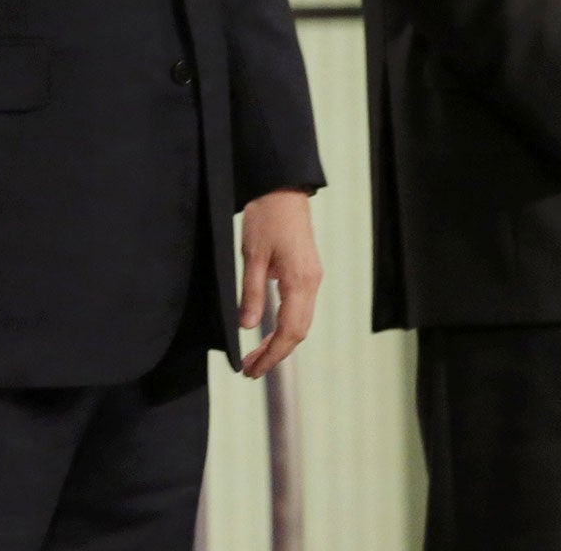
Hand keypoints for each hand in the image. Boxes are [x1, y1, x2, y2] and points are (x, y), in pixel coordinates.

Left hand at [239, 189, 320, 379]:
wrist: (282, 190)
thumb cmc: (266, 218)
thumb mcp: (252, 256)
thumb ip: (252, 293)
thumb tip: (248, 327)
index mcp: (300, 281)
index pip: (290, 331)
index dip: (272, 354)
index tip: (253, 370)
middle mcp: (312, 284)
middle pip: (298, 332)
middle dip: (275, 354)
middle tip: (251, 370)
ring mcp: (312, 278)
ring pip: (300, 322)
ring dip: (280, 342)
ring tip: (256, 356)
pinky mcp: (307, 273)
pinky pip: (300, 309)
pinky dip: (285, 326)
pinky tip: (269, 332)